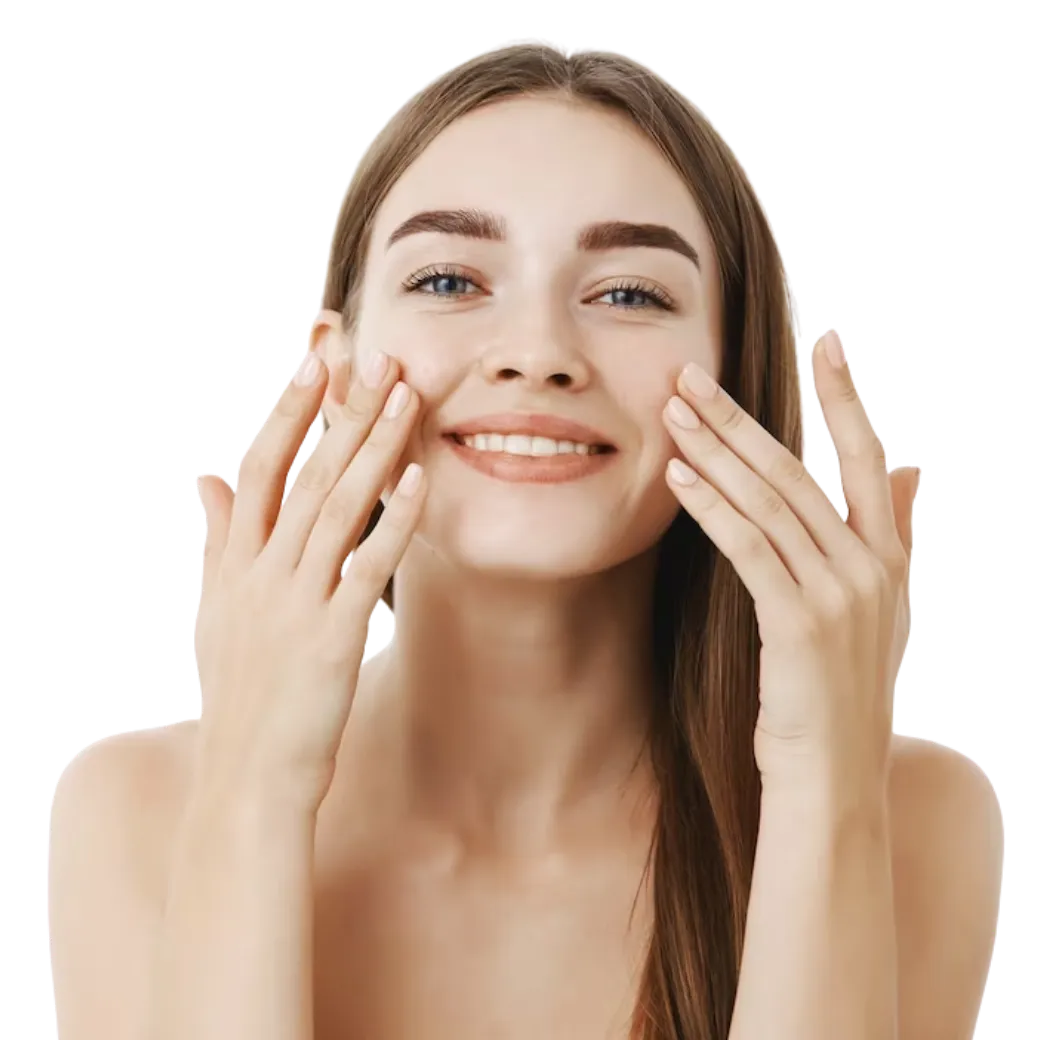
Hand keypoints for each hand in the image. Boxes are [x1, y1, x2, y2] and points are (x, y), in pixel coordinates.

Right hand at [194, 350, 424, 810]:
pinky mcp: (332, 637)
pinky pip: (368, 566)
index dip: (285, 414)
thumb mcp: (219, 611)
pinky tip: (419, 479)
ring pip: (337, 508)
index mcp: (235, 565)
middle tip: (375, 357)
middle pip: (303, 475)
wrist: (244, 781)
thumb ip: (218, 539)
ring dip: (374, 448)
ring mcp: (295, 604)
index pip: (258, 470)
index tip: (311, 363)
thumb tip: (208, 476)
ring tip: (405, 397)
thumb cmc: (240, 695)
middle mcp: (261, 575)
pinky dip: (394, 520)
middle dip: (341, 413)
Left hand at [661, 330, 919, 791]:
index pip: (870, 457)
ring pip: (770, 502)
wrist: (836, 782)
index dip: (848, 397)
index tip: (828, 341)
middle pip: (800, 470)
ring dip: (715, 453)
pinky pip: (749, 549)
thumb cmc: (837, 697)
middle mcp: (872, 568)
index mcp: (891, 559)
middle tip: (692, 375)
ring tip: (673, 414)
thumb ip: (886, 537)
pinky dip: (712, 507)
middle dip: (741, 419)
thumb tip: (911, 473)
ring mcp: (840, 594)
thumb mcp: (873, 614)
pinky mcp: (800, 624)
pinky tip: (678, 478)